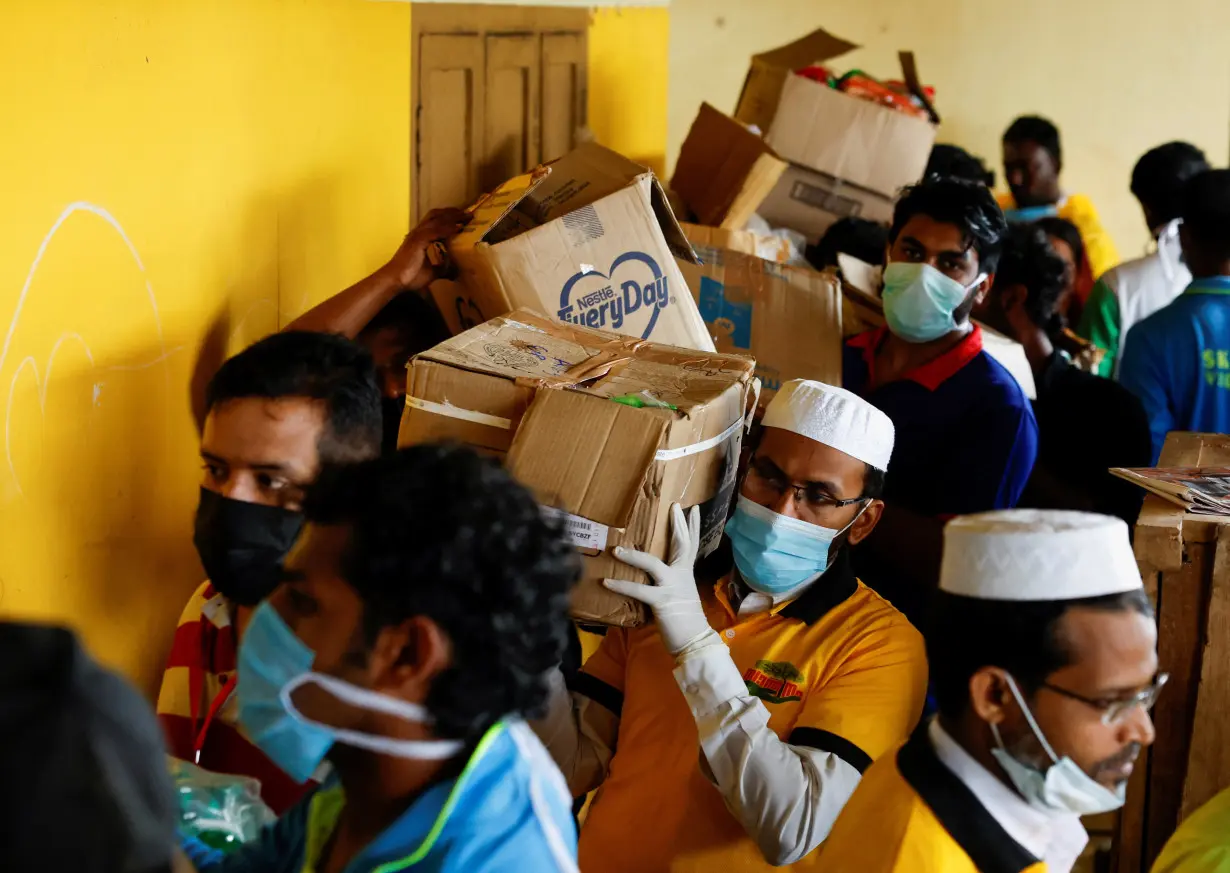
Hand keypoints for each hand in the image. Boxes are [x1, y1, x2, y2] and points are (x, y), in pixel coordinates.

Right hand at [383, 207, 467, 289]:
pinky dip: (447, 228)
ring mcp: (417, 235)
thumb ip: (441, 268)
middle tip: (467, 213)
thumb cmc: (410, 277)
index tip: (463, 217)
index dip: (449, 217)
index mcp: (420, 237)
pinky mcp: (417, 240)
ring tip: (466, 216)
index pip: (435, 221)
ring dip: (453, 217)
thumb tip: (453, 271)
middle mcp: (418, 232)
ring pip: (437, 220)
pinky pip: (435, 231)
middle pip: (436, 215)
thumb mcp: (431, 272)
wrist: (395, 280)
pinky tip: (458, 228)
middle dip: (452, 212)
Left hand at [606, 504, 714, 655]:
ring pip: (652, 564)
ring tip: (616, 549)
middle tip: (673, 505)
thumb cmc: (686, 621)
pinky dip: (621, 586)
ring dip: (633, 556)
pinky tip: (607, 581)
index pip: (691, 544)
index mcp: (686, 574)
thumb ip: (671, 581)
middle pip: (680, 544)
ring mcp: (672, 587)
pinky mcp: (661, 601)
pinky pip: (639, 590)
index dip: (692, 526)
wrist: (695, 641)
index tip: (692, 508)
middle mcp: (682, 576)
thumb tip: (655, 575)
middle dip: (677, 524)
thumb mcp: (680, 595)